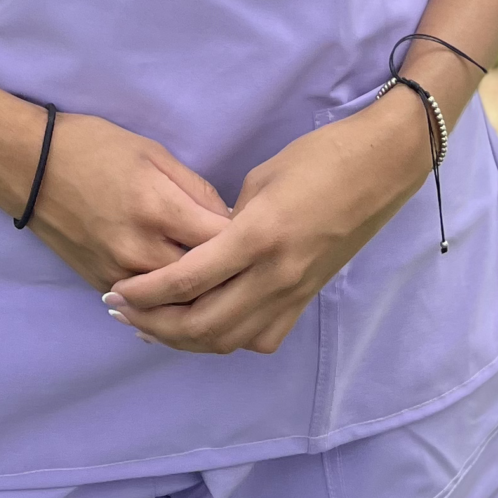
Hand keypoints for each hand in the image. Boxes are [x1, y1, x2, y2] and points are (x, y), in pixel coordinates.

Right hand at [25, 111, 231, 291]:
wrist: (29, 168)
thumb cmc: (94, 147)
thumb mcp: (153, 152)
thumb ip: (195, 189)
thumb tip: (229, 221)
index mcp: (158, 208)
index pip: (222, 242)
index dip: (247, 241)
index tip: (259, 235)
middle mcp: (140, 250)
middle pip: (203, 282)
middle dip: (229, 276)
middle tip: (248, 266)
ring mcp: (118, 274)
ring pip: (175, 304)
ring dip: (202, 297)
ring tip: (223, 285)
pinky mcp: (101, 286)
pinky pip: (146, 308)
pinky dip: (168, 304)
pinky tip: (185, 294)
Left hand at [101, 93, 433, 355]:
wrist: (381, 168)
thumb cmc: (318, 157)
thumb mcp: (260, 179)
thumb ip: (227, 222)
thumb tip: (204, 249)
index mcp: (257, 236)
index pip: (188, 280)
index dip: (146, 293)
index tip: (116, 292)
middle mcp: (274, 275)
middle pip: (202, 324)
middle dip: (155, 324)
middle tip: (122, 313)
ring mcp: (295, 292)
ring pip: (230, 340)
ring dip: (185, 340)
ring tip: (152, 327)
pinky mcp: (308, 298)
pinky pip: (261, 336)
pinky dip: (228, 340)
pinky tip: (207, 328)